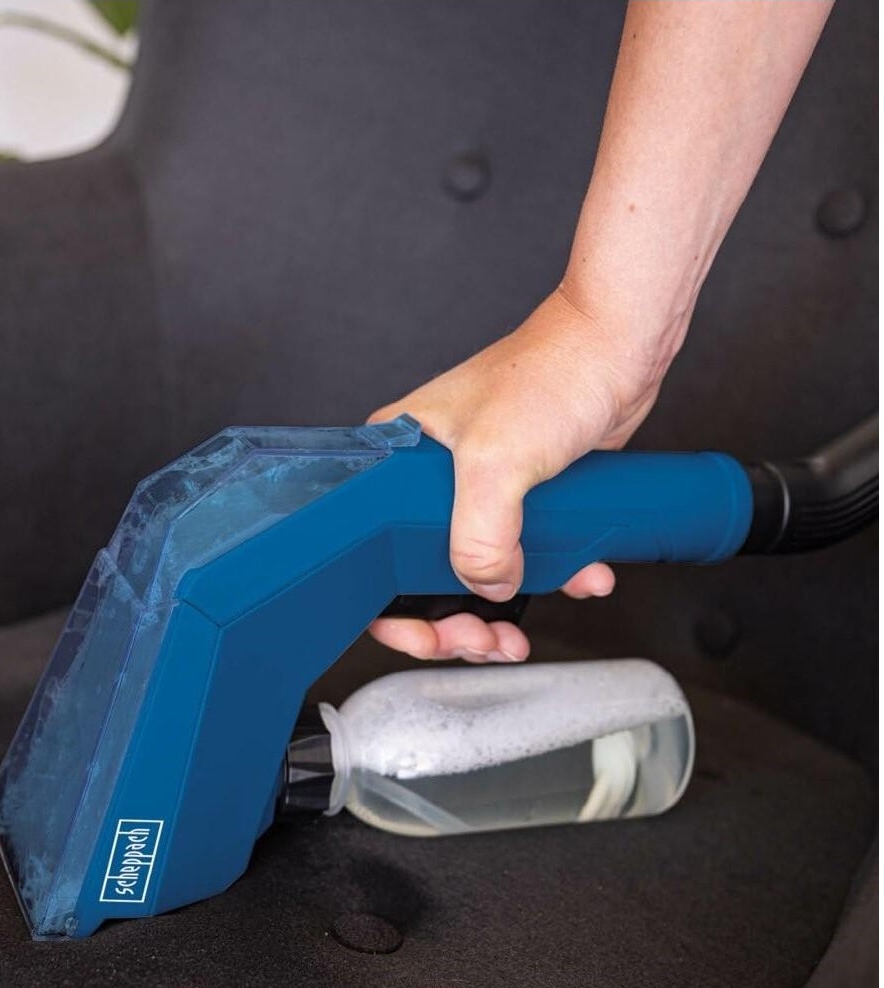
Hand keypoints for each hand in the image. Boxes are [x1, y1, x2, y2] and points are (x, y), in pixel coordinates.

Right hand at [368, 286, 675, 661]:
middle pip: (421, 576)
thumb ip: (477, 539)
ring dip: (503, 610)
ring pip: (476, 573)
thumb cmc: (549, 374)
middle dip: (454, 622)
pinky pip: (527, 552)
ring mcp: (477, 488)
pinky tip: (581, 575)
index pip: (370, 555)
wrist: (617, 348)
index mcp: (396, 462)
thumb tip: (487, 588)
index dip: (392, 609)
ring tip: (520, 631)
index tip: (426, 636)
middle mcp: (427, 478)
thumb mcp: (495, 463)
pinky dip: (553, 573)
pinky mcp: (524, 494)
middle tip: (483, 640)